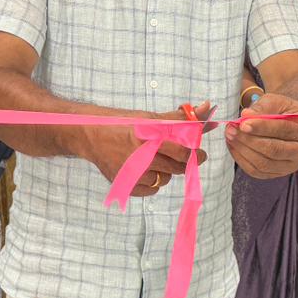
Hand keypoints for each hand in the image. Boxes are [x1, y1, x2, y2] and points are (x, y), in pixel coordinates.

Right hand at [89, 102, 213, 196]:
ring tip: (155, 159)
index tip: (199, 153)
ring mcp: (132, 175)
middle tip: (180, 156)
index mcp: (147, 139)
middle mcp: (140, 159)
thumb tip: (207, 107)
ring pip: (164, 180)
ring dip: (165, 171)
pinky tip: (145, 169)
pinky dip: (152, 182)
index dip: (194, 154)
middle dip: (182, 162)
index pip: (181, 152)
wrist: (91, 135)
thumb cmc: (123, 123)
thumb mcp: (149, 117)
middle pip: (175, 168)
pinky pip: (151, 190)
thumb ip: (180, 117)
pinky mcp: (125, 186)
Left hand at [226, 93, 297, 178]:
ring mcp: (291, 165)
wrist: (289, 123)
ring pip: (264, 163)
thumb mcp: (277, 100)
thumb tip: (246, 115)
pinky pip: (257, 172)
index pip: (284, 130)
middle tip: (231, 129)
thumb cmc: (282, 110)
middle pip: (274, 150)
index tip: (243, 123)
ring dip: (243, 150)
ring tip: (230, 136)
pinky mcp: (278, 173)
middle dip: (249, 140)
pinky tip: (234, 146)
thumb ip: (262, 106)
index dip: (262, 127)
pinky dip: (242, 160)